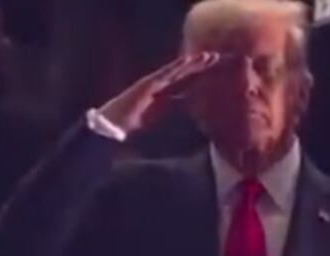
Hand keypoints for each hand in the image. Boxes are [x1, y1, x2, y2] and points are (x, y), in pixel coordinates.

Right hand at [98, 51, 229, 133]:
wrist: (113, 124)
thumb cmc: (132, 122)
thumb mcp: (159, 115)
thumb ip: (173, 107)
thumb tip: (189, 103)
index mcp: (163, 93)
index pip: (185, 82)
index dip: (199, 75)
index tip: (215, 70)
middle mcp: (159, 85)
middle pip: (183, 73)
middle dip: (199, 65)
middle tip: (216, 57)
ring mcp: (153, 82)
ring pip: (177, 70)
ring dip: (192, 62)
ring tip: (208, 56)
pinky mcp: (147, 84)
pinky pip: (165, 74)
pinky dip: (177, 66)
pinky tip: (188, 60)